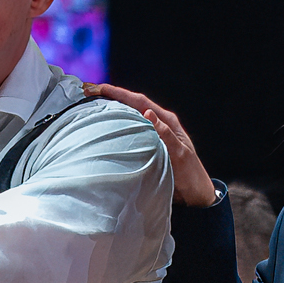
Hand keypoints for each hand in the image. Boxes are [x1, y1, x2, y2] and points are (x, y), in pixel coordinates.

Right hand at [85, 84, 217, 207]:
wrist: (195, 194)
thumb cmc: (190, 175)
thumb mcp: (180, 153)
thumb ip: (165, 134)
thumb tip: (148, 113)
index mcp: (167, 121)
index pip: (139, 102)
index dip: (118, 93)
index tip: (98, 88)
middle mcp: (159, 123)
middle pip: (132, 103)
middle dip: (110, 95)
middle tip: (87, 90)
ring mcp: (153, 132)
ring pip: (130, 114)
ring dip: (112, 107)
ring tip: (91, 102)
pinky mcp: (149, 143)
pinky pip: (130, 129)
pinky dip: (117, 122)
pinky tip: (105, 123)